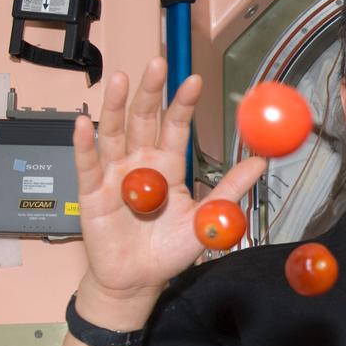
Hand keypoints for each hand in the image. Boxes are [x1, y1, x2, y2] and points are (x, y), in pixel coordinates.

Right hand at [73, 58, 265, 304]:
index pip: (175, 127)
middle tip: (157, 64)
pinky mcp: (91, 193)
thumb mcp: (207, 217)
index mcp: (168, 166)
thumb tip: (261, 162)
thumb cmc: (170, 250)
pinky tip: (84, 122)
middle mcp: (139, 164)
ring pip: (113, 134)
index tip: (195, 80)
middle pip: (143, 121)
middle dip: (150, 92)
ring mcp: (113, 175)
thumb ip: (230, 188)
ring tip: (122, 80)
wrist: (139, 280)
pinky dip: (84, 143)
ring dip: (117, 107)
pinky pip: (86, 164)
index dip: (183, 104)